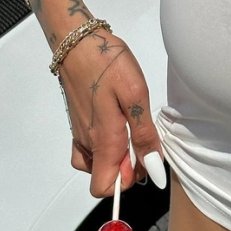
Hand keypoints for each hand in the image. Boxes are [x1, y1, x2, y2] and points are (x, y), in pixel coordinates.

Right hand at [57, 26, 164, 196]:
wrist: (80, 43)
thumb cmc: (110, 65)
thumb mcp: (136, 95)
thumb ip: (143, 133)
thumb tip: (152, 166)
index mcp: (103, 140)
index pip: (105, 187)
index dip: (128, 180)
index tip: (145, 158)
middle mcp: (88, 143)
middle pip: (103, 177)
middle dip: (126, 168)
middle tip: (141, 137)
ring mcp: (80, 133)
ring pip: (96, 163)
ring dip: (115, 156)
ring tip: (131, 128)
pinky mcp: (78, 121)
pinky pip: (89, 148)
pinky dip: (103, 146)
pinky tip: (116, 125)